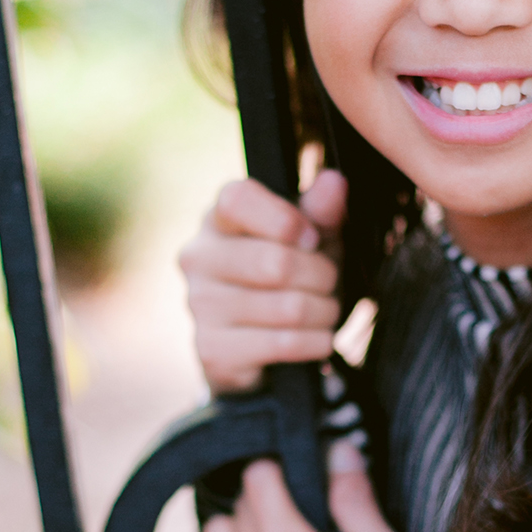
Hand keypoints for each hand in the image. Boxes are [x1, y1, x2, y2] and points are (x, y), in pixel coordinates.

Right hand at [179, 171, 346, 393]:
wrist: (261, 348)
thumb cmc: (287, 279)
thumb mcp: (310, 240)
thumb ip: (320, 211)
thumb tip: (333, 182)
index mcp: (218, 220)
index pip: (237, 200)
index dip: (285, 219)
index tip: (312, 238)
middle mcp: (198, 258)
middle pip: (276, 262)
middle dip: (322, 276)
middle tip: (329, 283)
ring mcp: (200, 305)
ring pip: (288, 308)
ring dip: (324, 313)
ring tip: (324, 311)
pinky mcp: (212, 350)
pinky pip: (284, 344)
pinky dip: (315, 343)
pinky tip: (315, 338)